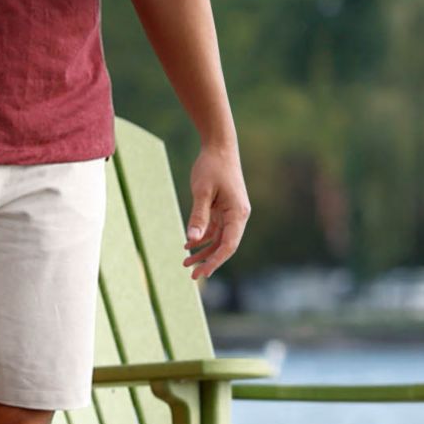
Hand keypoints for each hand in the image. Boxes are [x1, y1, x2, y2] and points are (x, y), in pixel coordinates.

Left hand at [183, 145, 249, 280]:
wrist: (219, 146)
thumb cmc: (212, 167)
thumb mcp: (202, 192)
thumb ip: (198, 216)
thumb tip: (192, 240)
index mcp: (238, 213)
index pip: (229, 244)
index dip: (216, 261)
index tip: (202, 273)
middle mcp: (238, 215)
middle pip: (225, 245)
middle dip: (209, 261)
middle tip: (192, 276)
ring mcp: (231, 212)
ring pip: (218, 239)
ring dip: (203, 251)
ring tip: (185, 262)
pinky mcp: (223, 208)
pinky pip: (214, 229)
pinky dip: (202, 237)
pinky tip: (188, 244)